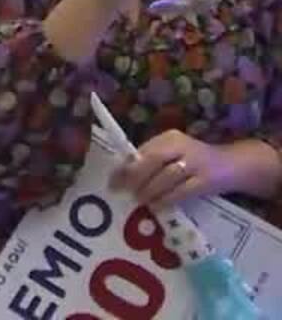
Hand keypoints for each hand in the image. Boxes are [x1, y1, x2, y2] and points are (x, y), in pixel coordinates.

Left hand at [111, 130, 230, 208]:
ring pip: (167, 176)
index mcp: (170, 138)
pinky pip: (183, 191)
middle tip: (122, 191)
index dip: (126, 166)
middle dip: (134, 177)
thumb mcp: (173, 154)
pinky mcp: (207, 181)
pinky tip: (157, 206)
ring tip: (139, 200)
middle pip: (153, 160)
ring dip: (149, 190)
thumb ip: (152, 160)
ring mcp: (197, 163)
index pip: (143, 150)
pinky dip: (167, 199)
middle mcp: (182, 146)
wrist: (233, 165)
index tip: (112, 180)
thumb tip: (122, 174)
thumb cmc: (195, 161)